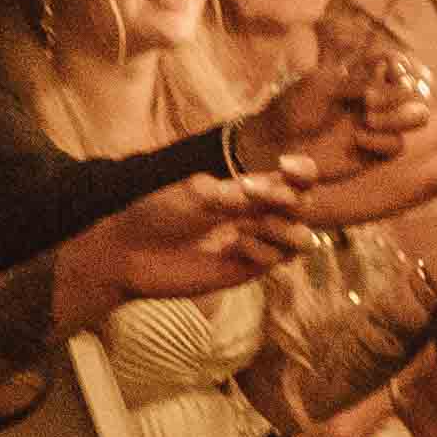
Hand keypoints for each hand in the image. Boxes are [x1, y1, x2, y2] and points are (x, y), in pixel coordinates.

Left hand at [59, 172, 309, 329]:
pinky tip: (234, 247)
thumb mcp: (196, 192)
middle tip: (253, 196)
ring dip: (281, 228)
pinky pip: (275, 260)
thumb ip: (235, 193)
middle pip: (304, 207)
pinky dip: (261, 250)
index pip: (293, 179)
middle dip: (290, 200)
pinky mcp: (247, 271)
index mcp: (248, 191)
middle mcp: (258, 216)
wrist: (131, 252)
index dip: (303, 171)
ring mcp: (255, 245)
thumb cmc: (158, 214)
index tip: (286, 165)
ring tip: (245, 227)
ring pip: (300, 238)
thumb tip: (272, 190)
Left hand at [248, 38, 428, 178]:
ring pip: (416, 116)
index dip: (403, 65)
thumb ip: (356, 79)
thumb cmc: (294, 107)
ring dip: (400, 115)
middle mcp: (378, 98)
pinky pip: (396, 145)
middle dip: (402, 92)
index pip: (400, 62)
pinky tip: (357, 140)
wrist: (276, 143)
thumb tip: (390, 76)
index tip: (393, 70)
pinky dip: (381, 140)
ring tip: (369, 118)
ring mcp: (380, 124)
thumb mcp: (321, 84)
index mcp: (365, 74)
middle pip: (416, 89)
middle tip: (371, 99)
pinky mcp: (377, 152)